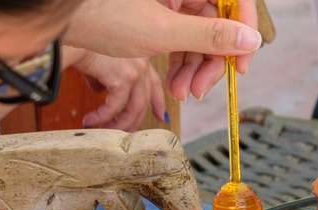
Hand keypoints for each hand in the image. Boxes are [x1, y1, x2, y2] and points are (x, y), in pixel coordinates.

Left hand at [64, 0, 259, 100]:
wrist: (66, 21)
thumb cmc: (104, 14)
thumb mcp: (163, 31)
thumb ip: (210, 36)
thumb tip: (251, 41)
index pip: (237, 2)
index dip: (245, 34)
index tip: (240, 66)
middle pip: (220, 27)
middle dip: (212, 63)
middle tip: (200, 90)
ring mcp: (176, 3)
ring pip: (203, 40)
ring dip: (196, 71)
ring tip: (180, 92)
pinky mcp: (165, 18)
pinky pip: (186, 44)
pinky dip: (183, 67)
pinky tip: (174, 86)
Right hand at [67, 48, 166, 131]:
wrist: (73, 36)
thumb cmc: (82, 46)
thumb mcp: (100, 64)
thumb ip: (105, 79)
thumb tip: (100, 92)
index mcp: (140, 60)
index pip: (154, 84)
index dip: (159, 103)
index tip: (162, 118)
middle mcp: (143, 65)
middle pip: (144, 102)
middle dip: (134, 122)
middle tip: (124, 134)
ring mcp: (136, 72)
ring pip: (134, 109)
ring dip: (119, 124)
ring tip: (105, 130)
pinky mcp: (123, 78)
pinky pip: (115, 106)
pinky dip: (102, 116)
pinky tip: (91, 120)